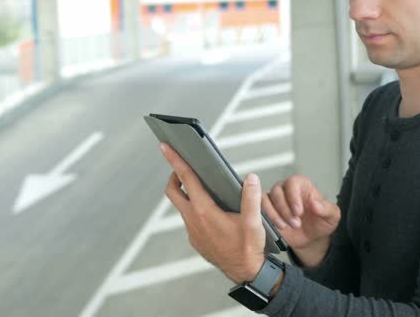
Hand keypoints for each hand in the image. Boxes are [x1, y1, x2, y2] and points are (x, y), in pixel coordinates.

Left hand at [160, 142, 265, 283]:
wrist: (246, 273)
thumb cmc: (249, 247)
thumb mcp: (254, 221)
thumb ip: (251, 197)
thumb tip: (250, 177)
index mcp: (204, 211)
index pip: (186, 179)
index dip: (175, 160)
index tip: (165, 146)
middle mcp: (193, 220)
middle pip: (173, 191)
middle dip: (174, 176)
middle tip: (184, 167)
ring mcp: (192, 231)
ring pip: (182, 206)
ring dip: (187, 193)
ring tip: (202, 185)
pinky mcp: (195, 239)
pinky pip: (190, 218)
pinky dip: (194, 208)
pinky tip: (210, 208)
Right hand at [262, 174, 339, 267]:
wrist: (311, 239)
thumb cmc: (320, 223)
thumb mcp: (331, 217)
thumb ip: (326, 209)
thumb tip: (315, 203)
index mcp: (301, 185)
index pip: (293, 182)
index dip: (294, 196)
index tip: (299, 211)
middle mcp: (286, 189)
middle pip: (277, 191)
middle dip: (285, 209)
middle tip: (296, 223)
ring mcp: (274, 199)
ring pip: (265, 199)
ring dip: (274, 214)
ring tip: (286, 226)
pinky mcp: (266, 210)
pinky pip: (258, 208)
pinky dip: (266, 218)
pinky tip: (277, 226)